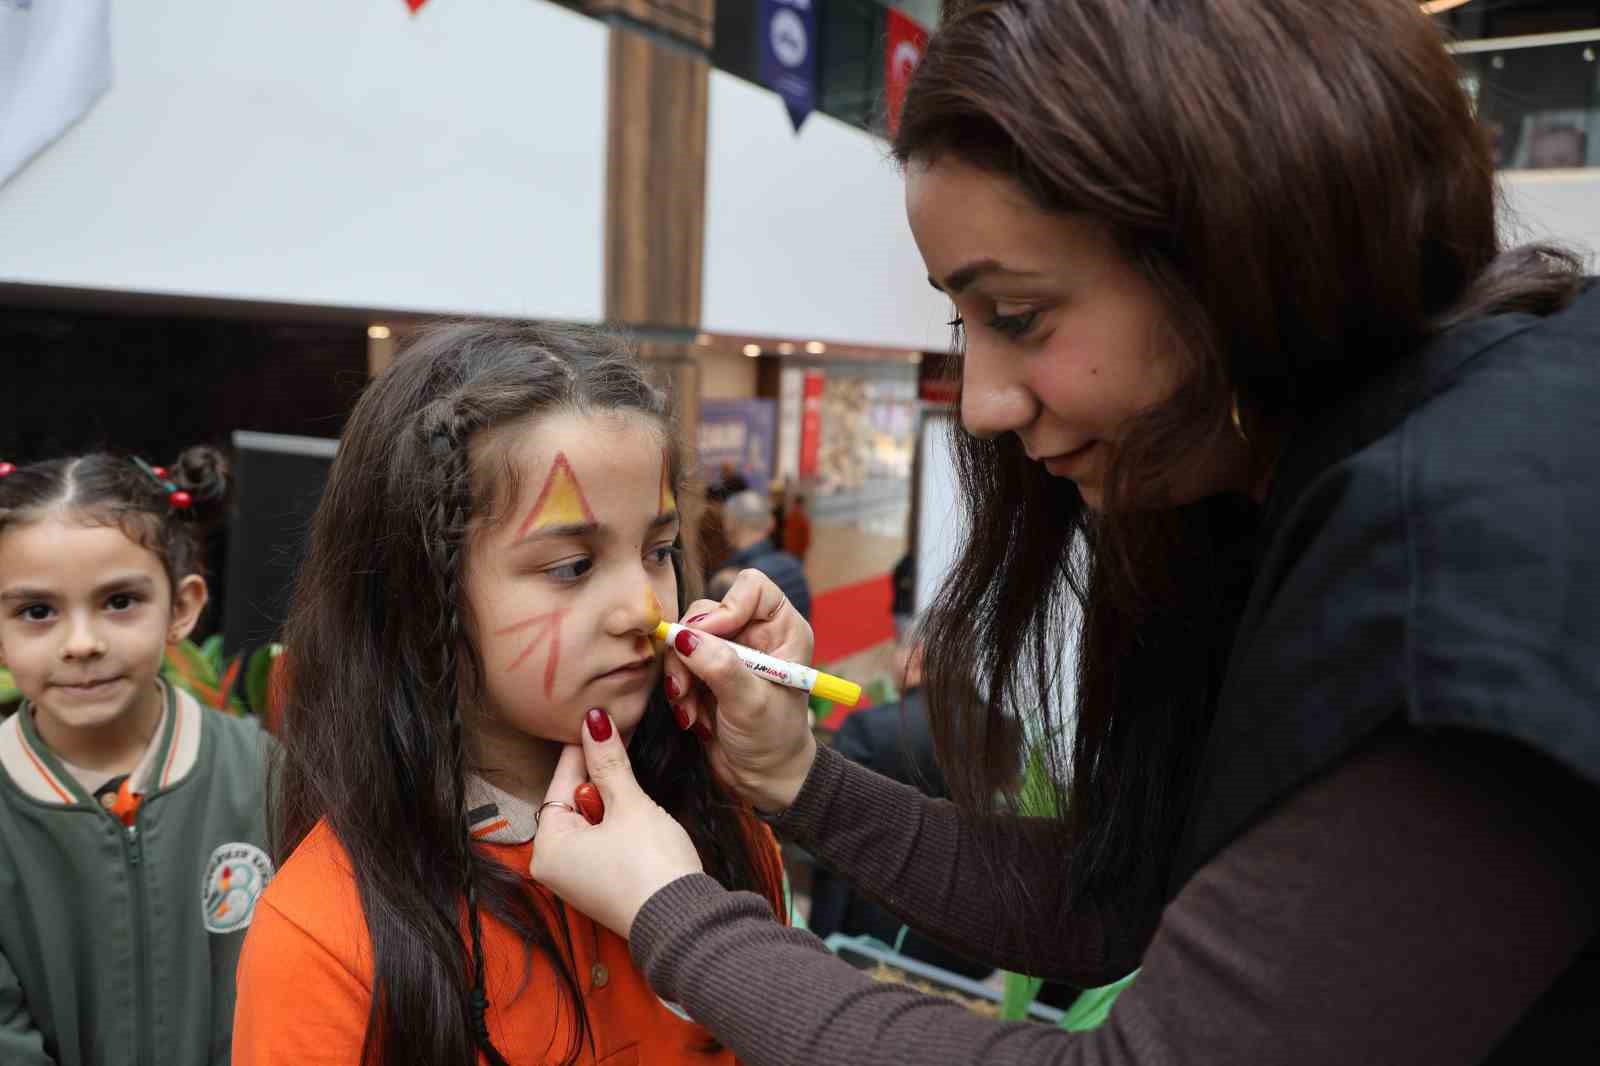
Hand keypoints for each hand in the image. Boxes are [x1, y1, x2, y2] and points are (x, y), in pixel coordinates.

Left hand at [529, 708, 702, 939]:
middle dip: (598, 775)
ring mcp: (579, 879)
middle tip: (616, 742)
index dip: (582, 749)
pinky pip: (603, 841)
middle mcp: (555, 866)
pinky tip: (635, 810)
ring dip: (612, 799)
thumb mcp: (629, 805)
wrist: (684, 921)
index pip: (561, 782)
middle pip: (575, 802)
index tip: (593, 720)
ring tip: (629, 777)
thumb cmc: (651, 867)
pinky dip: (618, 823)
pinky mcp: (603, 885)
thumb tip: (595, 722)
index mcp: (548, 848)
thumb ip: (609, 762)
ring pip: (592, 820)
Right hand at [660, 569, 817, 812]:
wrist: (763, 778)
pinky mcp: (706, 671)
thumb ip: (720, 667)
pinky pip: (677, 663)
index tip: (710, 636)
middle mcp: (755, 633)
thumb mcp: (750, 703)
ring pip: (686, 638)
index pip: (751, 587)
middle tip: (686, 686)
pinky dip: (679, 689)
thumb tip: (684, 637)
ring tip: (690, 710)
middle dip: (691, 651)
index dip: (726, 607)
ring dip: (681, 675)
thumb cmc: (773, 740)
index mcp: (782, 629)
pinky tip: (691, 716)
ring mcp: (729, 651)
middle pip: (708, 611)